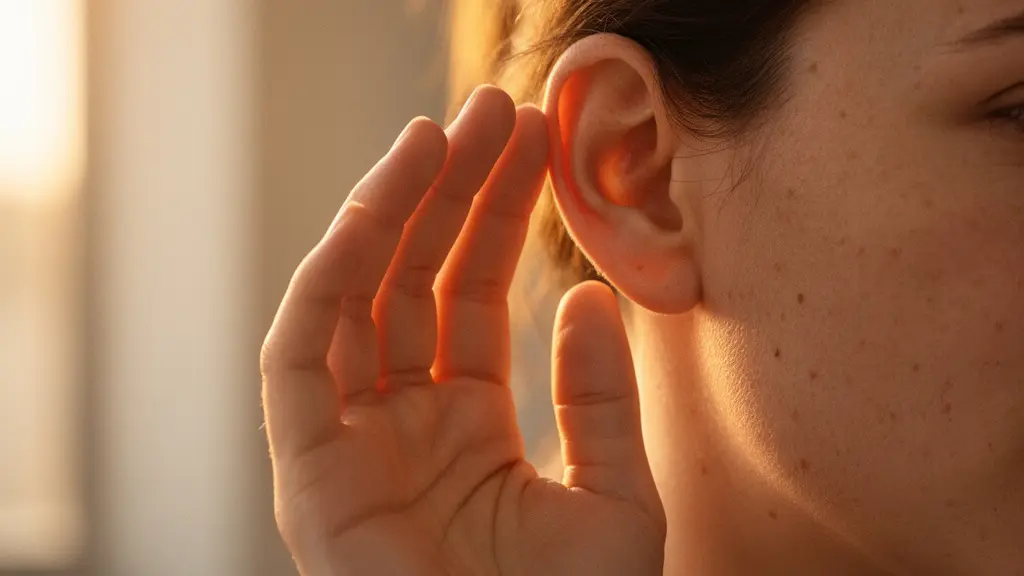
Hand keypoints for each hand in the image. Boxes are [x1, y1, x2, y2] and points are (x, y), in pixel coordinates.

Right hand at [260, 86, 665, 575]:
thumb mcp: (611, 502)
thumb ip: (598, 399)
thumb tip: (595, 293)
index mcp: (467, 420)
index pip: (472, 292)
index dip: (499, 214)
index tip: (532, 141)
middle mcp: (400, 419)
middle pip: (414, 279)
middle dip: (448, 192)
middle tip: (490, 108)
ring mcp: (350, 441)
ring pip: (354, 299)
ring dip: (390, 212)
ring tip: (438, 132)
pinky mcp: (304, 471)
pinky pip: (298, 358)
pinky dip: (329, 281)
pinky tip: (381, 210)